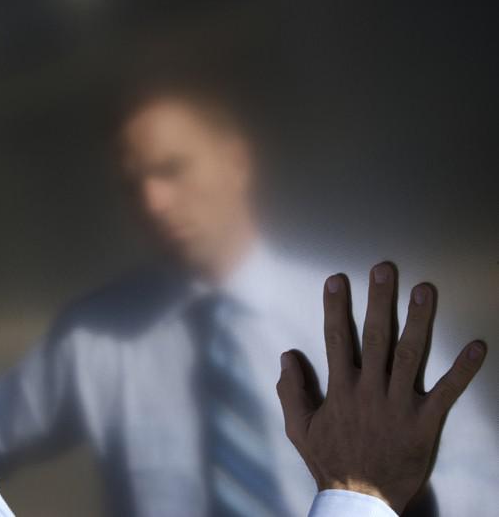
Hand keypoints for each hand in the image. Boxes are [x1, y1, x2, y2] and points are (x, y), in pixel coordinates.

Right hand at [276, 263, 485, 513]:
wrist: (360, 500)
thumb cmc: (330, 462)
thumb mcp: (299, 428)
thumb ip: (291, 391)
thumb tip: (287, 355)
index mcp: (340, 390)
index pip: (337, 340)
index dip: (336, 308)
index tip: (338, 280)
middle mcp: (369, 392)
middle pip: (375, 339)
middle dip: (379, 302)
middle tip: (385, 270)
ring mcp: (398, 406)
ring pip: (410, 356)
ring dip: (418, 321)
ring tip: (425, 290)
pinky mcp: (425, 424)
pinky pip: (446, 394)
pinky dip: (462, 371)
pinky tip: (477, 347)